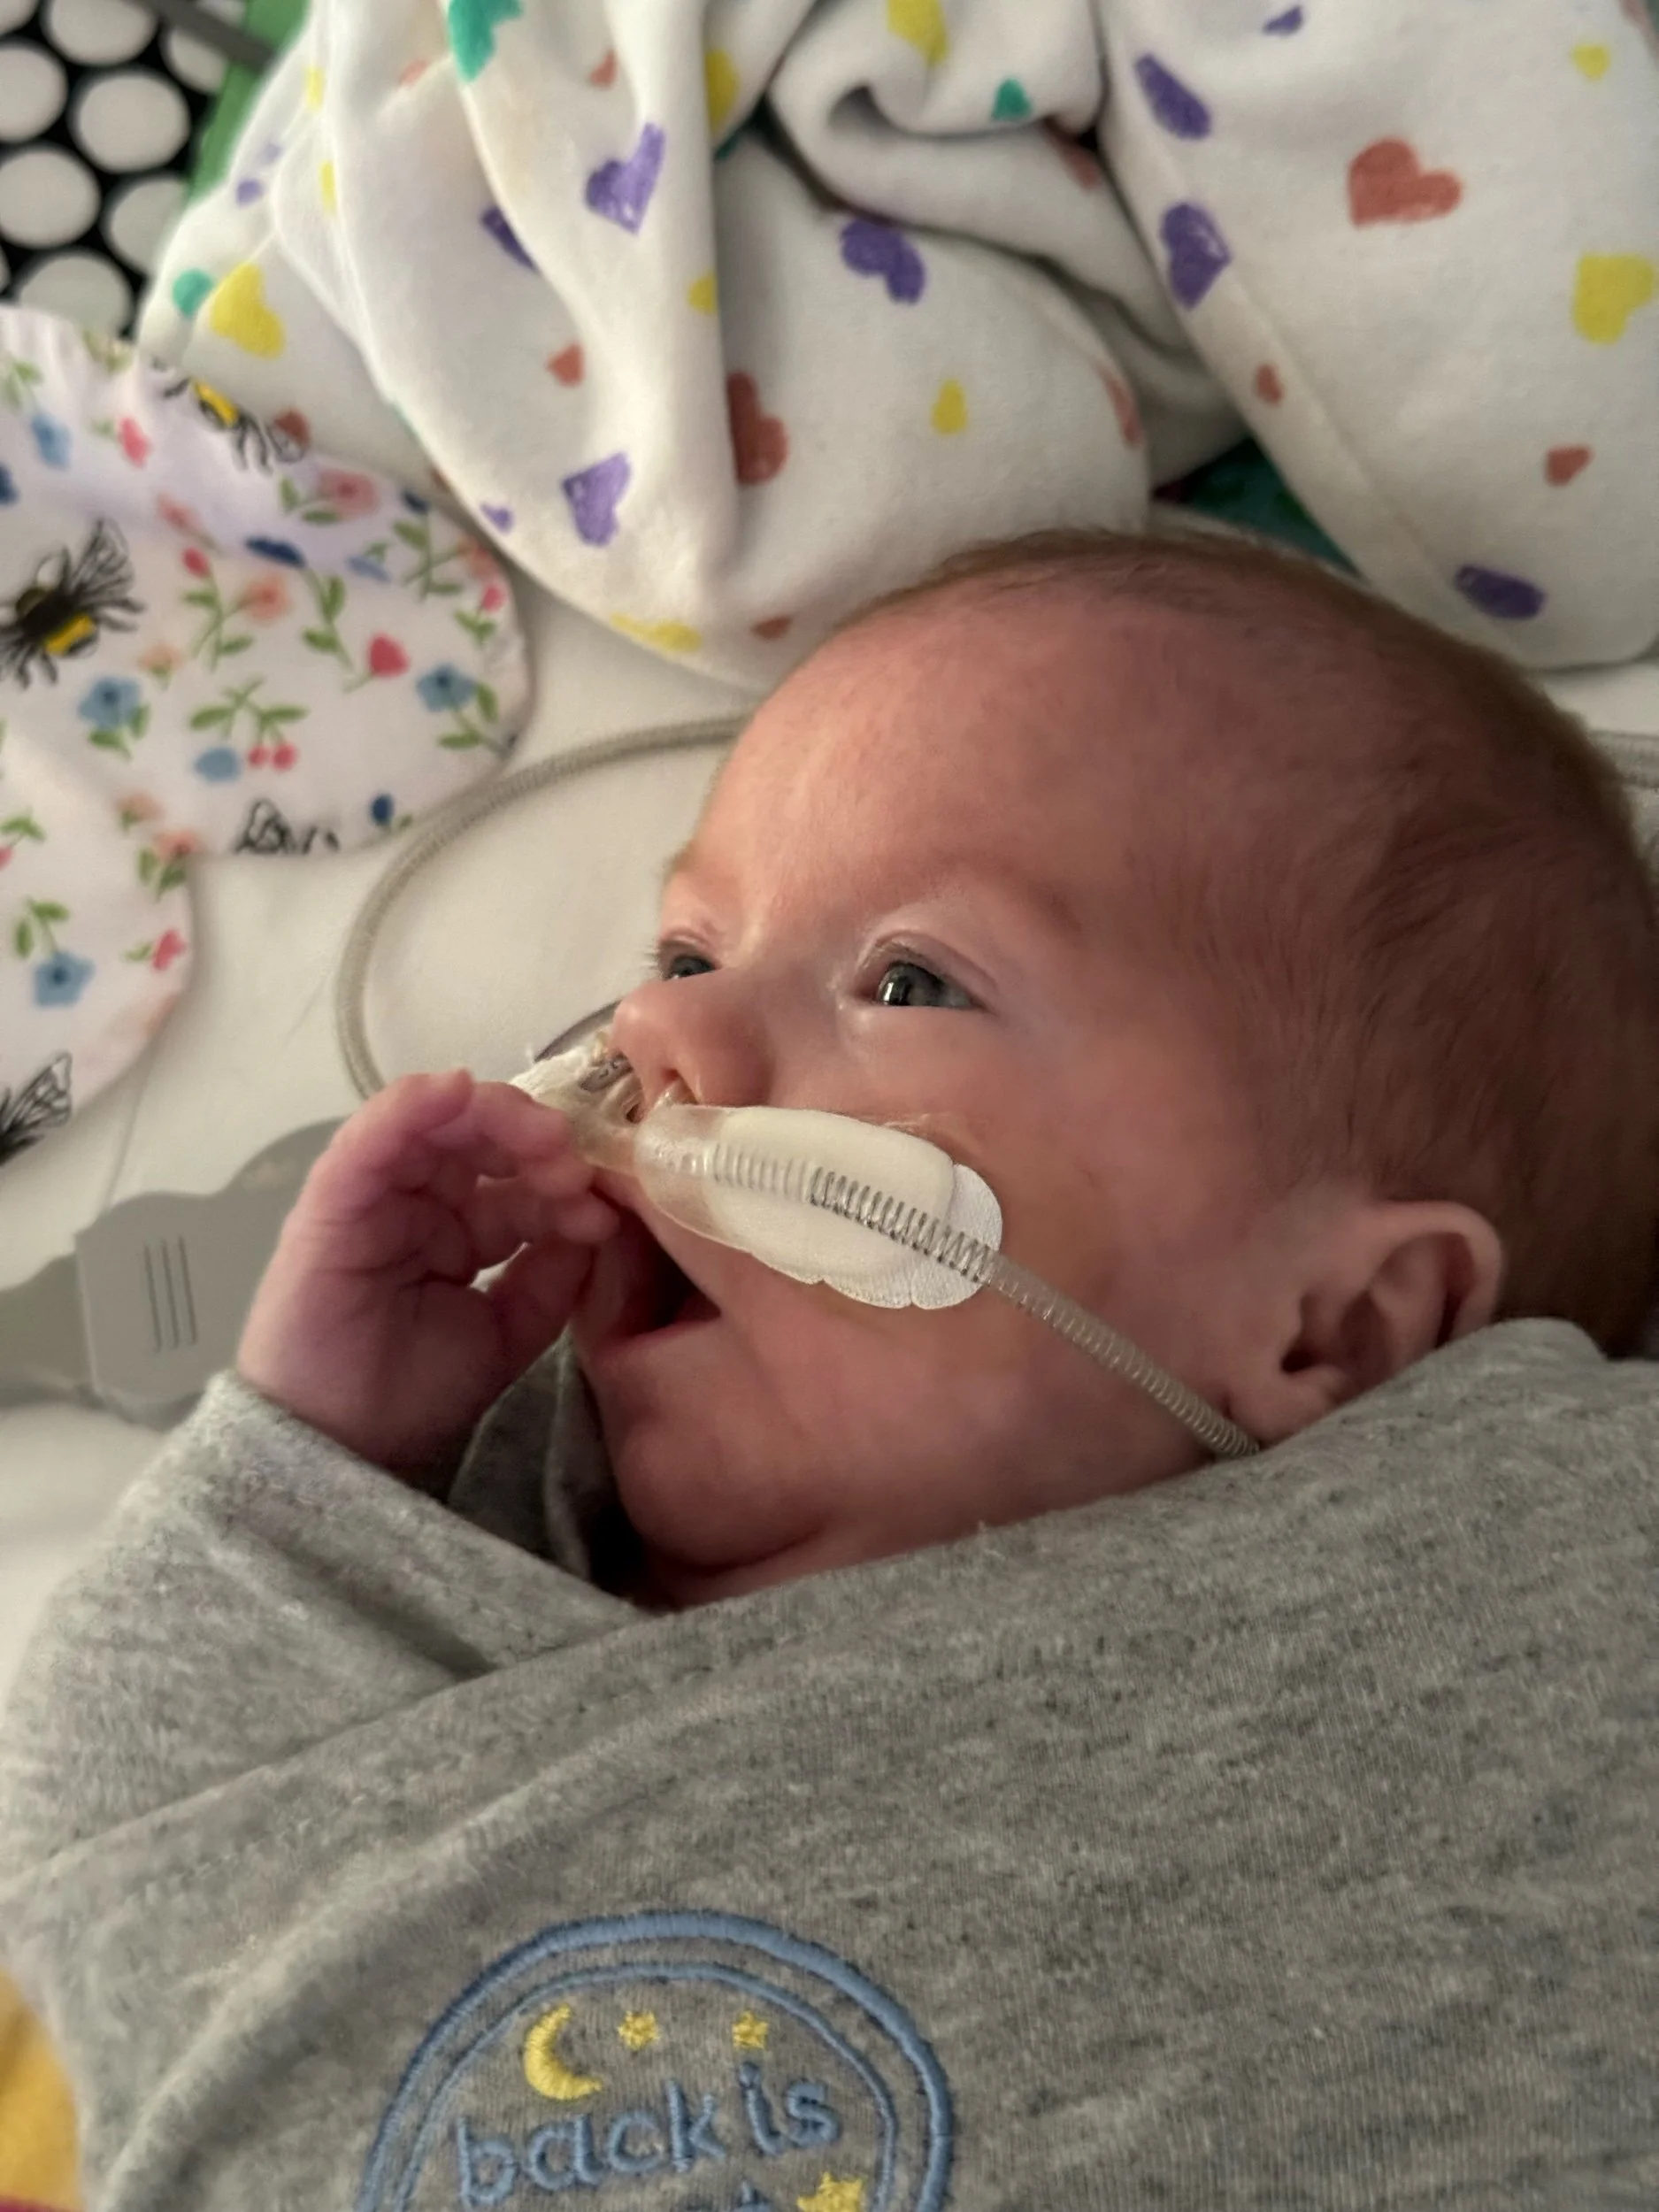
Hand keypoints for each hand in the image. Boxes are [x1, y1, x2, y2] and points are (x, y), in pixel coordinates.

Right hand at [237, 1070, 620, 1478]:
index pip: (521, 1179)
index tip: (605, 1209)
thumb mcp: (512, 1328)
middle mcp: (421, 1201)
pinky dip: (408, 1108)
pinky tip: (452, 1092)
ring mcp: (376, 1196)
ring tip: (543, 1138)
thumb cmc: (416, 1394)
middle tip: (575, 1162)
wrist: (341, 1451)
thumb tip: (596, 1213)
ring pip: (434, 1123)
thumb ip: (555, 1271)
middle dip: (537, 1139)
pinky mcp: (332, 1201)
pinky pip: (369, 1140)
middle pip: (482, 1137)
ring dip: (494, 1117)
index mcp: (464, 1227)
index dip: (565, 1183)